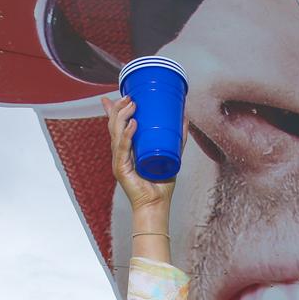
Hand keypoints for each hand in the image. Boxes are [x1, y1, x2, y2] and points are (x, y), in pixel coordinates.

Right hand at [101, 95, 185, 215]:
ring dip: (123, 117)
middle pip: (113, 126)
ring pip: (116, 134)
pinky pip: (123, 149)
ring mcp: (118, 161)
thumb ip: (177, 138)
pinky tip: (133, 125)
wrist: (157, 205)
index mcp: (126, 149)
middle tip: (130, 97)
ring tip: (133, 105)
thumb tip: (185, 118)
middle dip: (119, 108)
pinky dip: (127, 136)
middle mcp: (119, 153)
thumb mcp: (171, 155)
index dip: (114, 110)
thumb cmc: (161, 184)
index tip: (119, 95)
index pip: (117, 126)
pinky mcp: (121, 169)